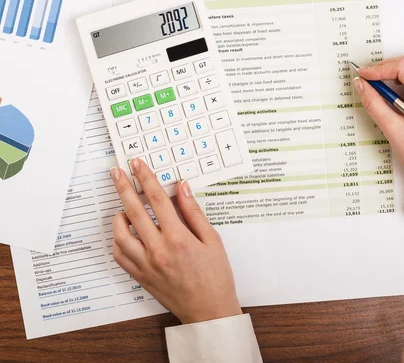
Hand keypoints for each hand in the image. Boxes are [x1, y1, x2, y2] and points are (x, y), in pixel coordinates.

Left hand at [110, 158, 241, 324]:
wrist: (209, 310)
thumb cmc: (215, 275)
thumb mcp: (212, 239)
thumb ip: (194, 212)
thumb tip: (182, 188)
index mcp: (178, 238)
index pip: (157, 201)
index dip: (146, 179)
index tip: (138, 165)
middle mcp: (158, 251)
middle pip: (134, 212)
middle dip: (124, 188)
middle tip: (117, 173)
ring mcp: (146, 265)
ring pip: (120, 235)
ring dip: (118, 216)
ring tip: (123, 205)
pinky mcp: (140, 277)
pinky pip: (120, 256)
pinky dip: (118, 240)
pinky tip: (124, 231)